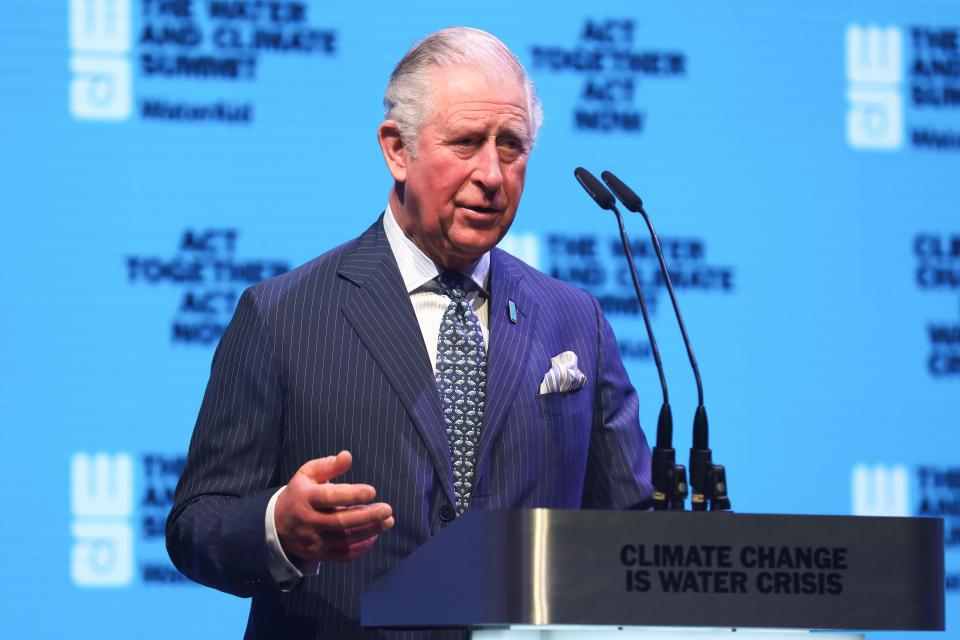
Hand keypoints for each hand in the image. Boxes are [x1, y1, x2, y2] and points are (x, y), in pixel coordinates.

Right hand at [275, 451, 394, 562]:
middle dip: (367, 516)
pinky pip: (343, 555)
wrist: (277, 525)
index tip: (372, 491)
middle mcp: (309, 521)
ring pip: (345, 539)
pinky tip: (374, 536)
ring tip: (388, 522)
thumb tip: (347, 456)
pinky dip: (361, 548)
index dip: (352, 495)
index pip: (330, 497)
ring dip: (369, 531)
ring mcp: (314, 541)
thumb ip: (328, 466)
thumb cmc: (299, 494)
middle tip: (387, 510)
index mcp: (306, 498)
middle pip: (341, 521)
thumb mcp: (307, 474)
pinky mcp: (320, 554)